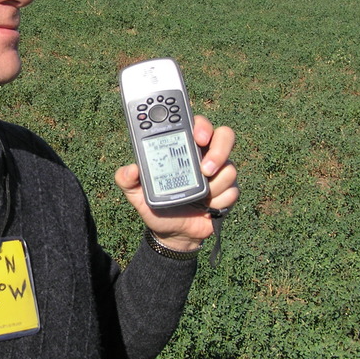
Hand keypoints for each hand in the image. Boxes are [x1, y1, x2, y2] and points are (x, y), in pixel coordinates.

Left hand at [114, 115, 238, 251]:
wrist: (174, 233)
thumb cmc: (157, 207)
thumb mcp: (136, 194)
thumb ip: (126, 179)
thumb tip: (131, 169)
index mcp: (183, 148)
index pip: (196, 125)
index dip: (201, 125)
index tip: (197, 136)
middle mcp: (204, 155)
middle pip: (224, 136)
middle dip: (219, 150)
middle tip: (205, 169)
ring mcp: (219, 172)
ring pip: (229, 168)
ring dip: (215, 186)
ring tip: (201, 198)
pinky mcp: (228, 191)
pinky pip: (233, 190)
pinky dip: (219, 201)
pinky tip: (207, 208)